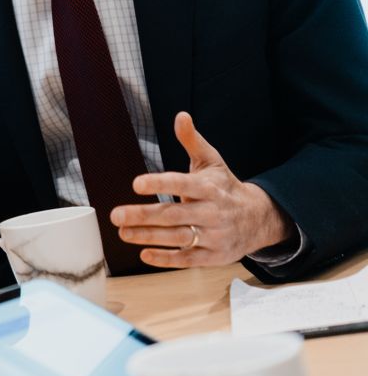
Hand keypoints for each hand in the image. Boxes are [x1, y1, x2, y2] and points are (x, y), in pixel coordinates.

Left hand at [111, 112, 293, 267]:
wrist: (259, 218)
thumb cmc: (225, 187)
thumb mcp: (212, 161)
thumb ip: (192, 141)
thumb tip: (181, 116)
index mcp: (209, 187)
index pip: (182, 184)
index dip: (159, 183)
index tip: (136, 184)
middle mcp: (212, 212)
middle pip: (174, 214)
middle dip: (143, 216)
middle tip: (116, 215)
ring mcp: (214, 235)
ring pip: (178, 237)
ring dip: (148, 237)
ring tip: (123, 233)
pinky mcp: (213, 255)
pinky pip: (188, 259)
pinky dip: (166, 258)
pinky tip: (143, 254)